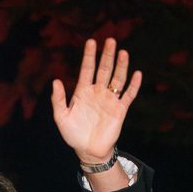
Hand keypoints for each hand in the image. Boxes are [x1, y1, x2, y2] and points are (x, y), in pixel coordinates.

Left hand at [51, 37, 141, 167]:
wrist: (88, 151)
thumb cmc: (73, 134)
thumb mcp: (61, 117)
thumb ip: (58, 100)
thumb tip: (56, 81)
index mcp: (83, 92)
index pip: (87, 69)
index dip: (89, 56)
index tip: (91, 42)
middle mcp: (98, 92)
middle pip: (104, 69)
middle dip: (107, 55)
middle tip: (110, 40)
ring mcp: (110, 100)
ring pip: (117, 79)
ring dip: (120, 66)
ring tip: (123, 52)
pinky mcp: (120, 110)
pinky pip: (128, 95)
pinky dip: (133, 85)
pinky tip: (137, 74)